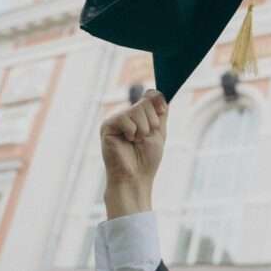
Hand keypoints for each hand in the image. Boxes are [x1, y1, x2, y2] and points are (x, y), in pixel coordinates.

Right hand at [100, 89, 168, 218]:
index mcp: (138, 116)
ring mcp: (115, 120)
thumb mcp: (159, 132)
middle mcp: (126, 115)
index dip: (158, 101)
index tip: (163, 111)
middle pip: (145, 102)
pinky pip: (125, 118)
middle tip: (144, 138)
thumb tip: (159, 93)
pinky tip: (127, 141)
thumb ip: (160, 113)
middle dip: (151, 123)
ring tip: (135, 141)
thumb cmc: (147, 159)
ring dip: (143, 129)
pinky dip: (132, 132)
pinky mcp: (107, 126)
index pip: (149, 95)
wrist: (136, 177)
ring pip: (137, 110)